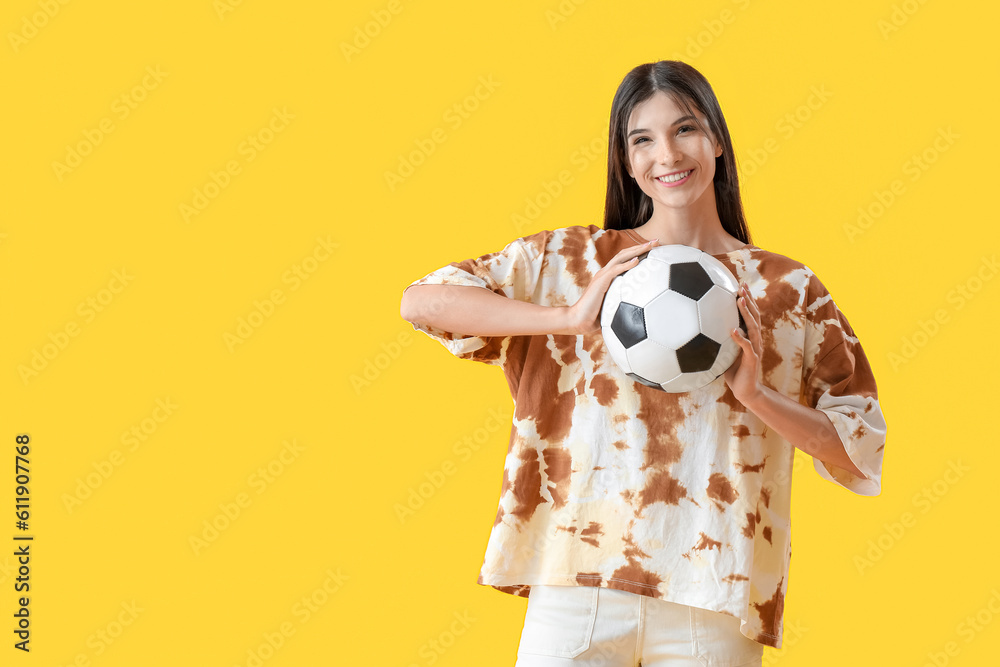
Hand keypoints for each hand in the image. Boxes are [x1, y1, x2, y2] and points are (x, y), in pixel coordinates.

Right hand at [564, 239, 657, 334]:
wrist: (579, 320)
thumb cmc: (595, 316)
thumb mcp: (613, 306)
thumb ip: (623, 302)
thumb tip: (638, 310)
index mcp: (608, 276)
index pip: (625, 259)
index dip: (638, 252)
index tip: (654, 249)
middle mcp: (605, 272)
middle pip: (625, 253)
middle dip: (641, 246)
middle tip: (657, 241)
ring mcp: (602, 275)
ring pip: (621, 257)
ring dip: (636, 250)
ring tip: (650, 245)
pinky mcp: (601, 282)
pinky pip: (615, 270)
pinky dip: (627, 264)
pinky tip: (637, 260)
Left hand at [723, 282, 763, 404]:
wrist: (745, 391)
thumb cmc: (733, 371)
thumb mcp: (723, 352)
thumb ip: (717, 340)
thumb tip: (697, 328)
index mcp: (749, 336)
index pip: (750, 314)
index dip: (747, 299)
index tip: (740, 284)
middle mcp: (755, 339)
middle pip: (755, 315)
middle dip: (749, 299)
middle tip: (742, 285)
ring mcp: (756, 349)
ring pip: (753, 327)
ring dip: (746, 313)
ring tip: (739, 301)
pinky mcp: (752, 360)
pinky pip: (747, 347)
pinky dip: (740, 338)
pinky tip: (733, 330)